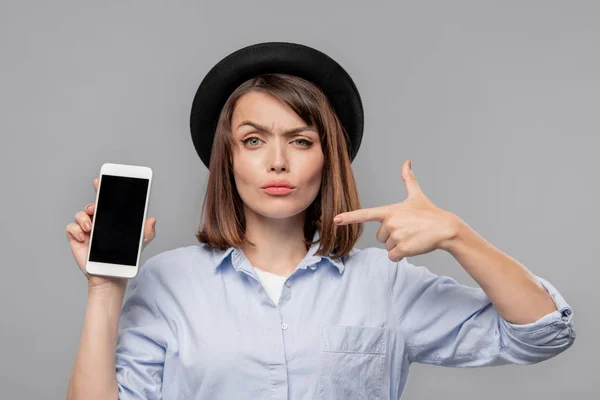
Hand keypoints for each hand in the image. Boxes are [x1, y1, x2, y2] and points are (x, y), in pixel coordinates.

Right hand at [65, 177, 156, 288]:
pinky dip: (75, 230)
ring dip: (83, 217)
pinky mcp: (76, 239)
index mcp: (111, 220)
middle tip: (94, 207)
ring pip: (80, 214)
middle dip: (91, 202)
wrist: (112, 275)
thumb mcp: (138, 244)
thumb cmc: (124, 259)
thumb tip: (153, 220)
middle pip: (91, 205)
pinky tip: (84, 238)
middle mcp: (97, 222)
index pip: (106, 201)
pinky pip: (70, 228)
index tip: (99, 181)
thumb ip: (146, 232)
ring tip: (90, 227)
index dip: (102, 189)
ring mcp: (86, 230)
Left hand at [334, 160, 459, 261]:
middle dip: (392, 236)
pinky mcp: (402, 249)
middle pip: (380, 236)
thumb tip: (407, 161)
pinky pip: (394, 257)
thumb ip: (408, 179)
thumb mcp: (416, 195)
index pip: (365, 214)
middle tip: (408, 230)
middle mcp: (390, 223)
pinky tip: (413, 246)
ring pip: (387, 247)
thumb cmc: (429, 213)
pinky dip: (402, 255)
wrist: (445, 227)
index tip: (335, 220)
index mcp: (390, 211)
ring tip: (412, 237)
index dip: (349, 217)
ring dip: (399, 246)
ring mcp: (395, 236)